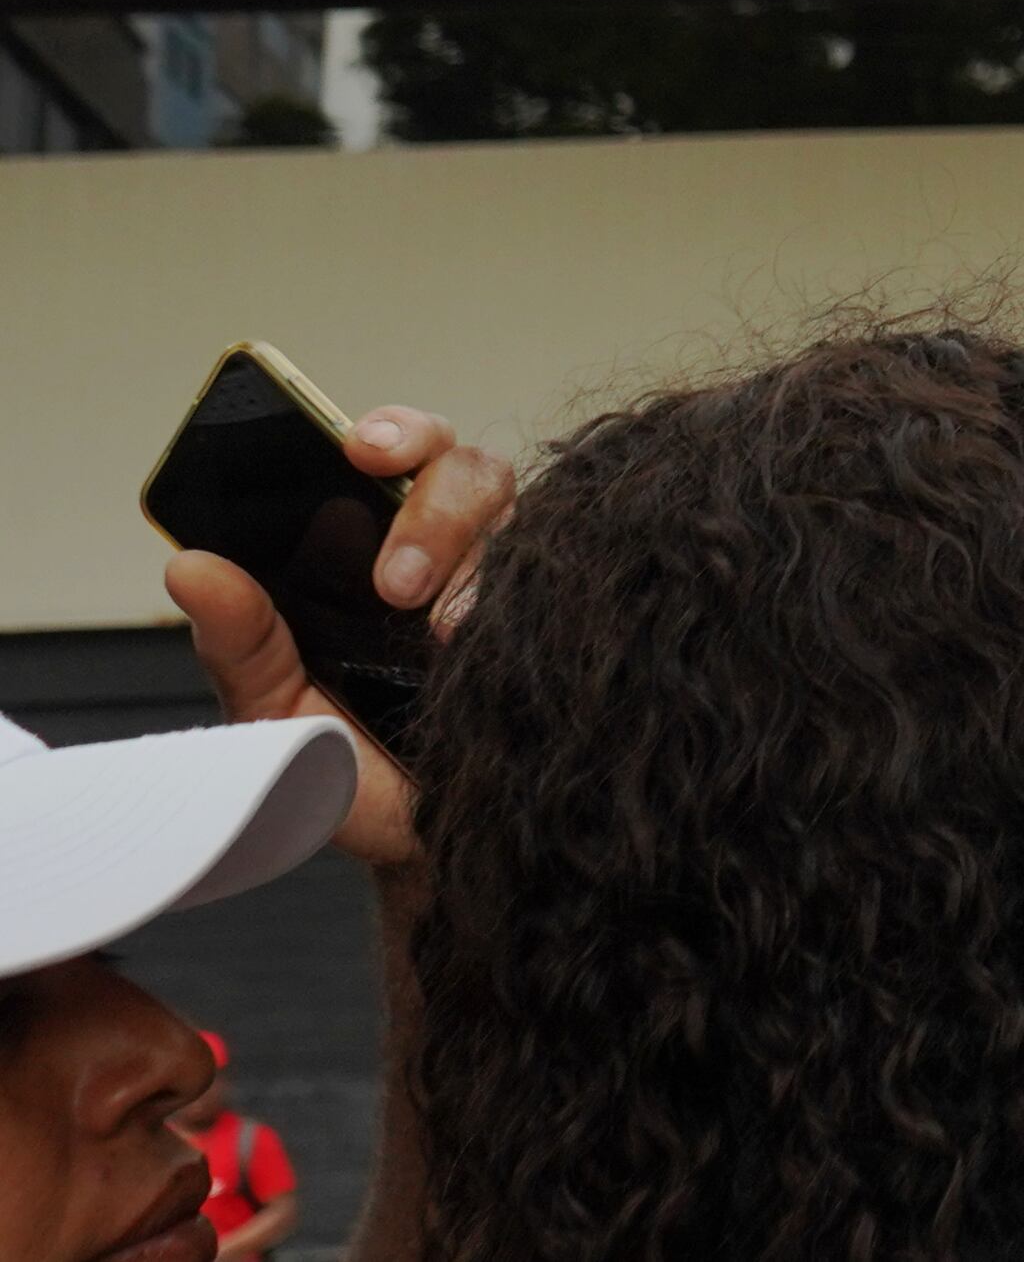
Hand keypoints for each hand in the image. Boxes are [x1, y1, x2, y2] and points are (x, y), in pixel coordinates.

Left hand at [168, 407, 514, 869]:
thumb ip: (238, 642)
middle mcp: (451, 553)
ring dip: (474, 559)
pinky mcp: (560, 623)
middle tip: (392, 586)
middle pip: (467, 468)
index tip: (362, 449)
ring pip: (519, 514)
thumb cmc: (344, 774)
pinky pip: (570, 578)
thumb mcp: (271, 715)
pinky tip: (489, 648)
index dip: (390, 433)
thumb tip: (190, 567)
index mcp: (371, 549)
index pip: (392, 454)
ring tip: (441, 633)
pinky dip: (529, 601)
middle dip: (431, 511)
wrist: (421, 852)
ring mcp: (512, 586)